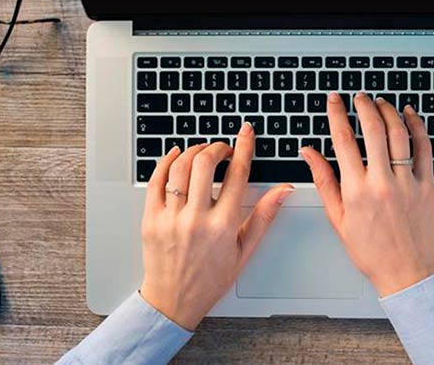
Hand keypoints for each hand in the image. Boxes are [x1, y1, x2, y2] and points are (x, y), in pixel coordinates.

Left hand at [139, 122, 293, 330]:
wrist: (174, 301)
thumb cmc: (210, 279)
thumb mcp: (245, 251)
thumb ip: (264, 216)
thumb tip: (283, 191)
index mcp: (223, 226)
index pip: (237, 174)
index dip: (244, 147)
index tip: (246, 132)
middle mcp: (196, 219)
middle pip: (206, 163)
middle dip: (218, 147)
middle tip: (224, 149)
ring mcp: (171, 218)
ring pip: (180, 167)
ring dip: (194, 151)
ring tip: (202, 152)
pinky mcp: (150, 219)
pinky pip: (155, 180)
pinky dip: (166, 161)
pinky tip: (176, 155)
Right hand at [300, 92, 433, 296]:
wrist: (405, 271)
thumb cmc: (371, 250)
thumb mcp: (338, 218)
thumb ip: (324, 181)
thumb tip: (309, 153)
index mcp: (356, 191)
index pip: (342, 140)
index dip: (336, 114)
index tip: (334, 101)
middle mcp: (382, 183)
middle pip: (372, 129)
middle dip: (363, 105)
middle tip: (358, 96)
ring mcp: (408, 182)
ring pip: (399, 133)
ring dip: (389, 111)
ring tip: (381, 102)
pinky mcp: (428, 185)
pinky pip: (424, 148)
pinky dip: (417, 127)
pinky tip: (410, 116)